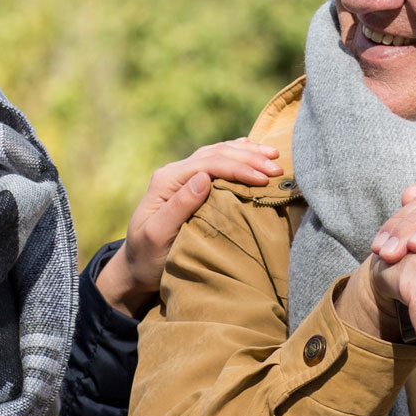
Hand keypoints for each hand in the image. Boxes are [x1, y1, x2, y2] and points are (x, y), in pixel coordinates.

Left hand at [95, 139, 280, 315]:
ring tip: (275, 155)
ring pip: (218, 153)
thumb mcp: (158, 236)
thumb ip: (178, 206)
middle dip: (250, 158)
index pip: (208, 164)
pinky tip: (253, 149)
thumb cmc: (147, 257)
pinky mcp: (189, 183)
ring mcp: (182, 176)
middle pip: (216, 154)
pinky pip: (216, 161)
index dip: (239, 168)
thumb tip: (203, 178)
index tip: (265, 179)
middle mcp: (174, 173)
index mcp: (167, 181)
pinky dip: (237, 154)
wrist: (136, 266)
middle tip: (278, 167)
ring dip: (247, 153)